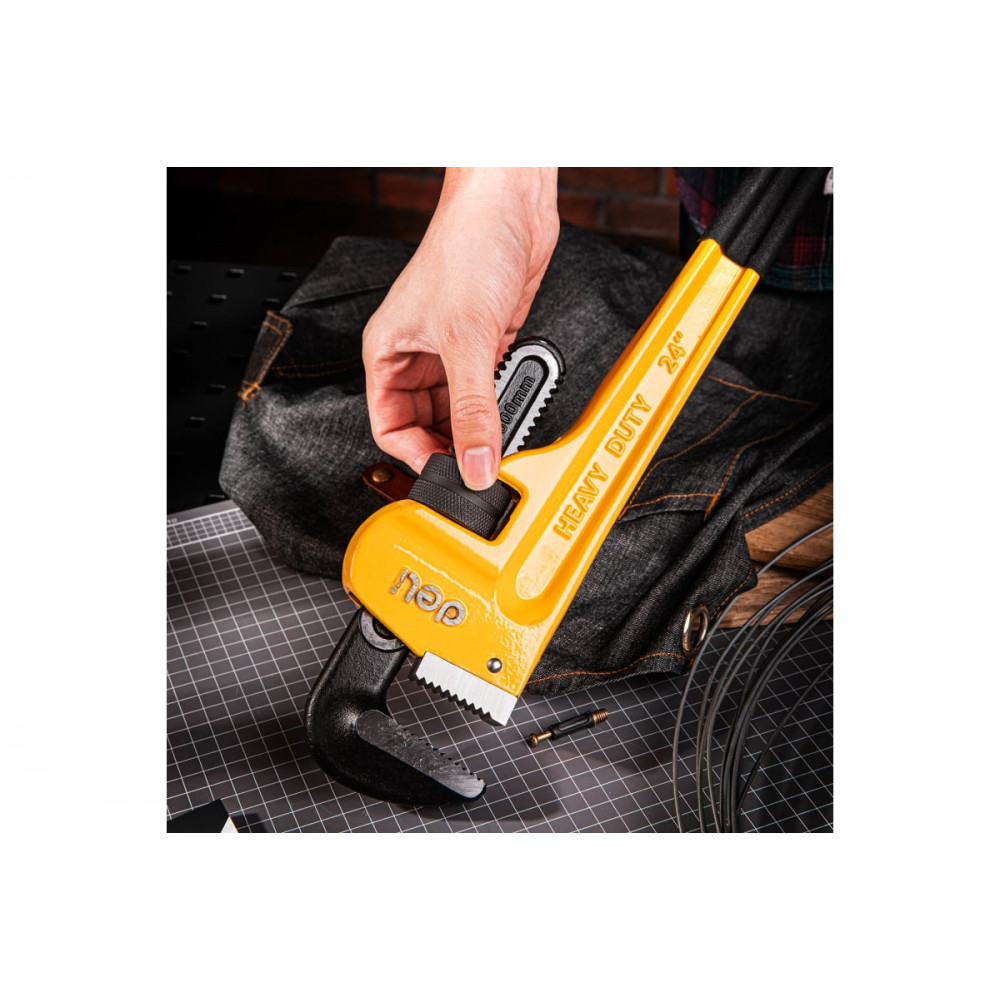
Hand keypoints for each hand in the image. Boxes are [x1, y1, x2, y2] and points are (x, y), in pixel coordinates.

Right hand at [362, 168, 559, 489]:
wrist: (510, 203)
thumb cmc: (467, 246)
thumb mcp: (467, 341)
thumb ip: (473, 410)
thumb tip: (475, 464)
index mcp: (388, 351)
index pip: (389, 425)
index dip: (415, 455)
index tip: (447, 475)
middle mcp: (416, 355)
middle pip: (423, 423)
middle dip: (448, 446)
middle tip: (477, 466)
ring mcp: (453, 351)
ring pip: (456, 410)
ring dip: (477, 430)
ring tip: (497, 444)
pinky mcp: (486, 344)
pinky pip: (486, 391)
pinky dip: (498, 408)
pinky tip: (511, 416)